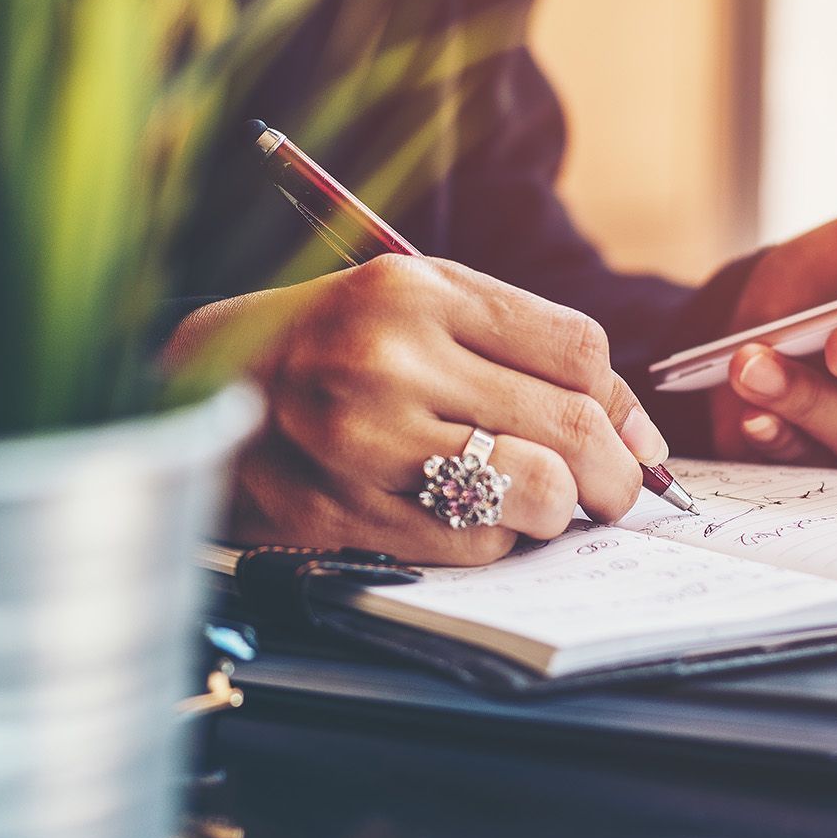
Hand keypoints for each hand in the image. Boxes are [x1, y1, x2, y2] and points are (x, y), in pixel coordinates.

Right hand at [166, 257, 666, 564]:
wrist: (197, 396)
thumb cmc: (331, 345)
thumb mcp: (415, 305)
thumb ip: (522, 345)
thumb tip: (638, 434)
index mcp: (416, 292)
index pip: (576, 351)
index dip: (622, 406)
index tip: (630, 437)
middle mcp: (390, 362)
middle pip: (570, 425)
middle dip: (615, 474)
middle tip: (613, 491)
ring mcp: (365, 444)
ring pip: (535, 492)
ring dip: (558, 511)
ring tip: (540, 503)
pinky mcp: (348, 515)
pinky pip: (476, 546)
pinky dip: (495, 541)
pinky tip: (466, 517)